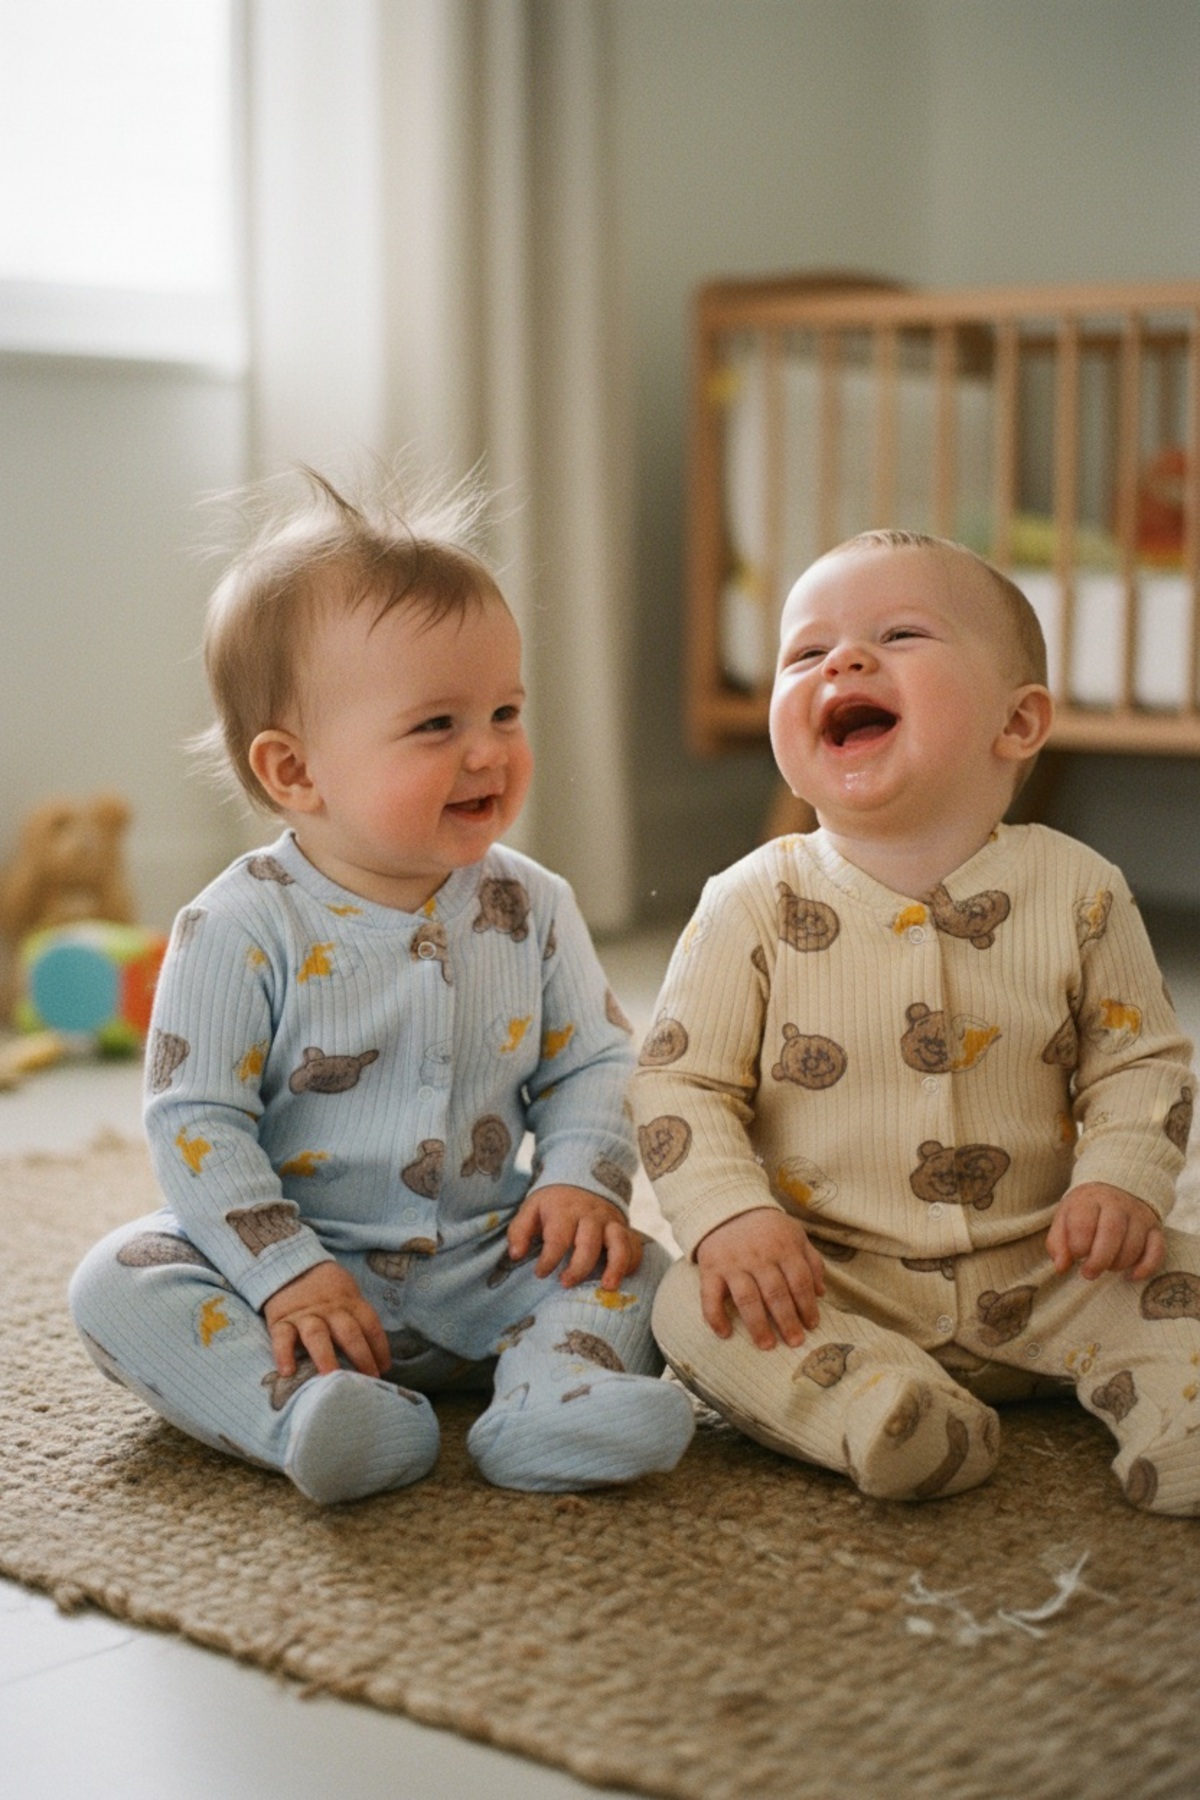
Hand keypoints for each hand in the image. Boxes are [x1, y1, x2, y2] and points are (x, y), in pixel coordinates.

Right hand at [263, 1261, 391, 1377]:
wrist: (289, 1264)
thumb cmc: (324, 1288)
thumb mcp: (346, 1294)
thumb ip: (356, 1318)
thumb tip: (375, 1353)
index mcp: (350, 1302)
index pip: (370, 1324)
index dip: (379, 1347)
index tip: (384, 1369)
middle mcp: (330, 1309)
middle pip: (348, 1332)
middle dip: (360, 1356)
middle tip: (367, 1380)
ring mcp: (305, 1315)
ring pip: (317, 1335)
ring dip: (325, 1356)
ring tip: (330, 1378)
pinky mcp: (281, 1320)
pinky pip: (282, 1338)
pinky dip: (284, 1354)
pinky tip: (288, 1371)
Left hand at [507, 1183, 644, 1289]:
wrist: (583, 1180)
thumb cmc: (554, 1204)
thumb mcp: (531, 1209)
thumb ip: (519, 1231)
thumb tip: (515, 1255)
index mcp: (565, 1211)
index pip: (557, 1238)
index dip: (548, 1259)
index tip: (540, 1273)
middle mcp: (591, 1215)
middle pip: (589, 1243)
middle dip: (578, 1267)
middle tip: (565, 1284)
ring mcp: (611, 1222)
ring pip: (619, 1243)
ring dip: (615, 1266)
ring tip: (607, 1286)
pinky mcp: (625, 1228)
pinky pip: (635, 1246)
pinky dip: (632, 1262)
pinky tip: (621, 1278)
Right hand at [695, 1207, 824, 1349]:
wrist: (726, 1208)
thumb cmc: (767, 1228)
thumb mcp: (794, 1235)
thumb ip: (811, 1261)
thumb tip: (821, 1293)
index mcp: (783, 1247)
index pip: (799, 1281)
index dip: (807, 1306)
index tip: (812, 1325)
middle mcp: (758, 1256)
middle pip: (776, 1294)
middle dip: (787, 1321)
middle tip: (795, 1342)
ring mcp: (733, 1263)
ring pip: (747, 1299)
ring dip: (757, 1325)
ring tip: (767, 1345)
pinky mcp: (710, 1268)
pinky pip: (710, 1296)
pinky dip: (715, 1316)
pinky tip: (725, 1334)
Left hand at [1046, 1182, 1164, 1281]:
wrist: (1117, 1187)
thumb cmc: (1086, 1210)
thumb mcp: (1065, 1218)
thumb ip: (1058, 1243)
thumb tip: (1061, 1267)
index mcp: (1090, 1199)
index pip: (1083, 1224)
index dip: (1077, 1246)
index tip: (1075, 1256)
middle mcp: (1117, 1204)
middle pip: (1111, 1233)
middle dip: (1099, 1260)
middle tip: (1089, 1273)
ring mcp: (1139, 1215)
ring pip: (1134, 1244)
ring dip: (1119, 1264)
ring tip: (1107, 1266)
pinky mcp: (1155, 1228)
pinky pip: (1157, 1250)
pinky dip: (1146, 1267)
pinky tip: (1132, 1276)